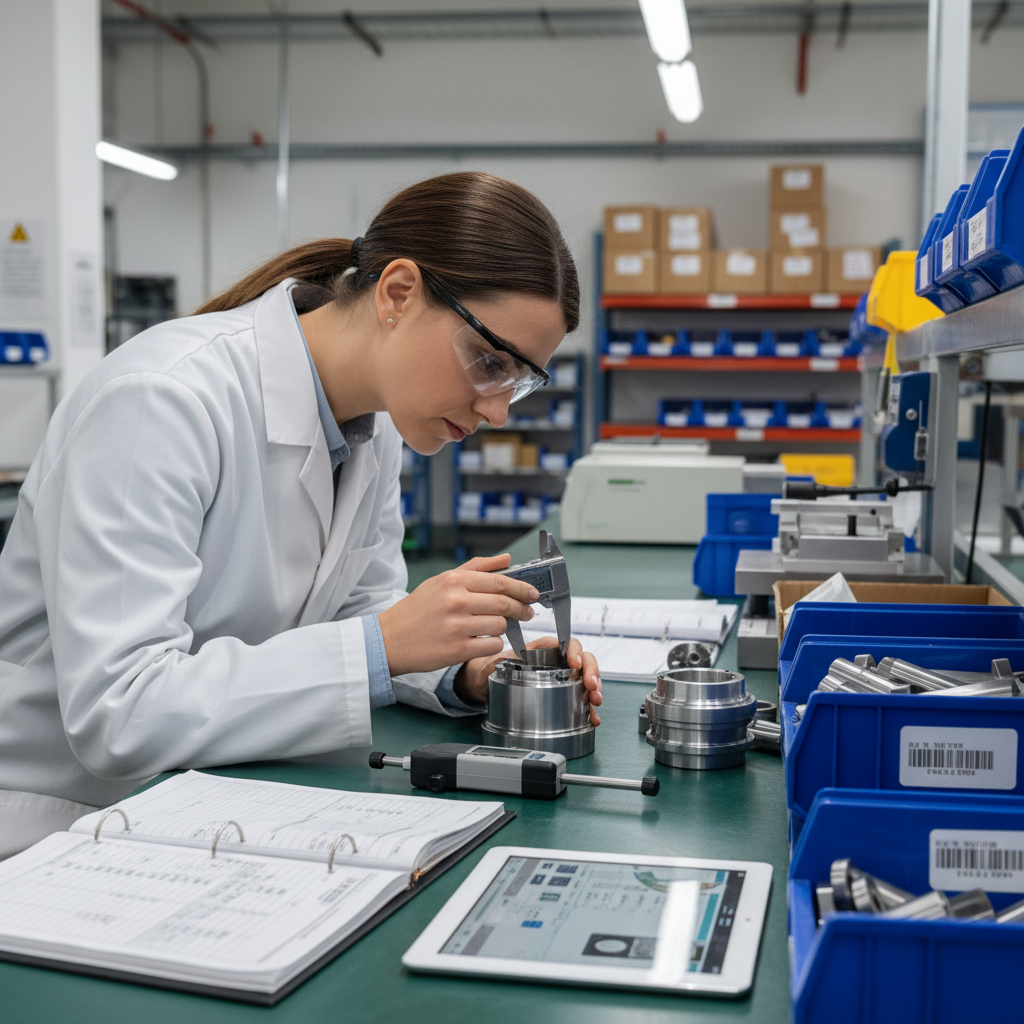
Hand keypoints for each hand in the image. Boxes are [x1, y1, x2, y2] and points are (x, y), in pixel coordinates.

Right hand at [378, 553, 537, 677]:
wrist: (390, 639)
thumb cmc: (418, 609)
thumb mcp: (442, 581)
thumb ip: (477, 567)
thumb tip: (506, 559)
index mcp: (453, 581)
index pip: (499, 581)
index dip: (521, 588)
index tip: (532, 593)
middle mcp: (456, 601)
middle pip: (504, 603)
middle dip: (521, 608)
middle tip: (527, 612)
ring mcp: (457, 626)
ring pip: (500, 626)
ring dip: (503, 628)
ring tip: (493, 628)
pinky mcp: (457, 650)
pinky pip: (492, 646)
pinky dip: (493, 644)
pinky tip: (483, 642)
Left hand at [454, 635, 602, 726]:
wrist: (492, 686)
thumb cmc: (497, 669)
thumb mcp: (492, 666)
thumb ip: (491, 665)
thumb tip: (491, 667)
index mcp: (543, 649)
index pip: (566, 643)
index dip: (574, 651)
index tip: (575, 664)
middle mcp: (557, 661)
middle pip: (584, 659)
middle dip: (592, 672)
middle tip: (591, 687)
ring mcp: (564, 677)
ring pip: (587, 677)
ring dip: (595, 689)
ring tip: (595, 702)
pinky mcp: (566, 694)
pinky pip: (582, 698)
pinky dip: (589, 709)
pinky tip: (592, 718)